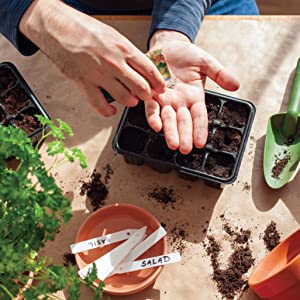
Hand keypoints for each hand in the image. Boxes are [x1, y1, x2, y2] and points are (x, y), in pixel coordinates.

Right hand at [19, 0, 164, 115]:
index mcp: (123, 49)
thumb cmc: (86, 30)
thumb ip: (129, 54)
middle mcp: (114, 64)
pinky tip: (112, 109)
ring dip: (130, 101)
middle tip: (146, 96)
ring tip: (130, 99)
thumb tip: (142, 68)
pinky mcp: (85, 85)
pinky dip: (109, 111)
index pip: (149, 70)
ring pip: (125, 98)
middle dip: (147, 95)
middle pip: (140, 88)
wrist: (59, 28)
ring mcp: (99, 75)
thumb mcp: (114, 36)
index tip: (161, 89)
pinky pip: (101, 106)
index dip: (158, 83)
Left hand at [146, 31, 239, 153]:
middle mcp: (180, 102)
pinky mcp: (152, 94)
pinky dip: (153, 116)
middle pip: (183, 122)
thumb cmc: (187, 55)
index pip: (199, 117)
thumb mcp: (206, 63)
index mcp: (195, 98)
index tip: (200, 143)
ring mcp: (166, 100)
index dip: (200, 129)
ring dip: (170, 132)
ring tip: (173, 144)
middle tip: (185, 149)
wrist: (167, 45)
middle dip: (184, 136)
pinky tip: (156, 126)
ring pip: (168, 119)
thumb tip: (236, 85)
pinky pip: (152, 107)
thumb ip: (220, 74)